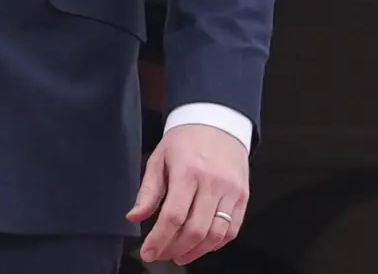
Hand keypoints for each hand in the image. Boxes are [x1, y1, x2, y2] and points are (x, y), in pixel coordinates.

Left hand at [127, 123, 248, 264]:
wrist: (218, 121)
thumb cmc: (185, 139)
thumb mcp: (159, 158)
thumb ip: (148, 191)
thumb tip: (134, 217)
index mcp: (187, 171)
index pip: (173, 215)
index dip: (159, 239)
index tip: (148, 252)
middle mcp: (212, 182)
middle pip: (195, 229)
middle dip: (175, 249)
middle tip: (161, 255)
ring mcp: (231, 190)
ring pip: (216, 234)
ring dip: (196, 251)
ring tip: (179, 255)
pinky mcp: (243, 196)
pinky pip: (232, 229)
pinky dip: (216, 244)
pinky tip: (201, 246)